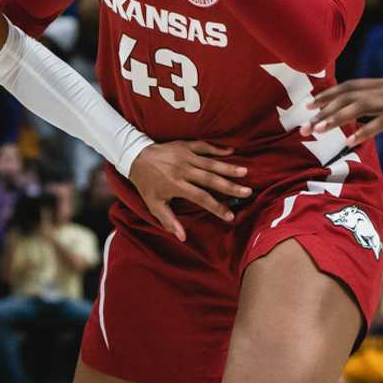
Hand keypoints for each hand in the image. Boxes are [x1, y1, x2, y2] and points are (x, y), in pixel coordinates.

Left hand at [125, 140, 251, 240]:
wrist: (135, 157)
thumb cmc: (146, 183)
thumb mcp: (154, 205)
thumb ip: (169, 221)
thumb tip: (183, 237)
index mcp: (176, 185)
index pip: (201, 198)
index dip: (216, 207)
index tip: (230, 216)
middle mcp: (183, 170)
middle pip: (210, 179)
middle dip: (230, 186)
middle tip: (247, 192)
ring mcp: (185, 156)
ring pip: (210, 162)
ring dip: (228, 167)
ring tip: (244, 171)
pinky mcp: (184, 145)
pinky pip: (203, 146)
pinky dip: (217, 148)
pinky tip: (231, 151)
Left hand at [311, 63, 382, 147]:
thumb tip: (375, 120)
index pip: (350, 86)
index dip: (328, 95)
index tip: (309, 106)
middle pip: (348, 96)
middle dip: (323, 110)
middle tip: (303, 125)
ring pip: (358, 107)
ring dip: (334, 119)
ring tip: (316, 131)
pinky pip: (381, 122)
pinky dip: (363, 132)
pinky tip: (349, 142)